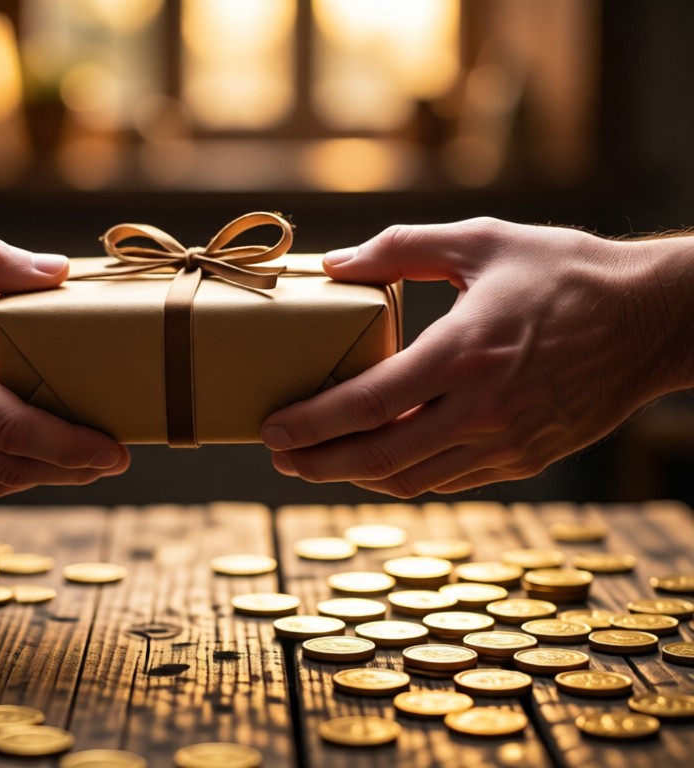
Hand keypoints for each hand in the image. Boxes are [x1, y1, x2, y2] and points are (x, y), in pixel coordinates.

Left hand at [262, 217, 692, 496]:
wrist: (653, 320)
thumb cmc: (566, 272)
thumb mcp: (481, 240)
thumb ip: (401, 247)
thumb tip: (335, 264)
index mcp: (462, 354)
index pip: (366, 404)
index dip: (310, 424)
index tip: (270, 430)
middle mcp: (481, 410)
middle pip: (377, 458)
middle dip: (318, 465)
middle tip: (280, 459)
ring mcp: (505, 443)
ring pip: (411, 480)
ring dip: (355, 477)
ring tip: (318, 464)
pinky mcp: (525, 460)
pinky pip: (448, 480)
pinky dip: (404, 476)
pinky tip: (379, 461)